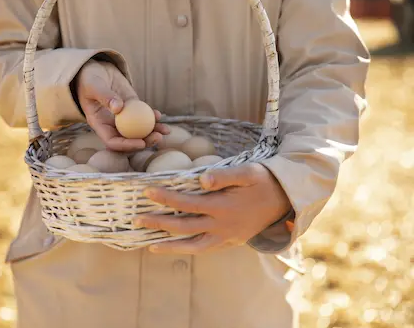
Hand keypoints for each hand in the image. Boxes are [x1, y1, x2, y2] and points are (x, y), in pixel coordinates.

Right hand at [77, 60, 168, 151]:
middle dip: (145, 141)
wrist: (95, 70)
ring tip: (166, 130)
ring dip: (153, 131)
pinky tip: (159, 115)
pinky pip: (143, 116)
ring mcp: (123, 117)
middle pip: (129, 140)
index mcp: (100, 125)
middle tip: (158, 137)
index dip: (127, 146)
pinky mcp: (132, 107)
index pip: (113, 142)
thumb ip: (104, 96)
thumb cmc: (89, 78)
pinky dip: (152, 117)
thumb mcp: (93, 86)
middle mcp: (112, 125)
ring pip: (139, 130)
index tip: (141, 142)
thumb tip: (118, 108)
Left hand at [134, 163, 291, 253]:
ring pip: (193, 245)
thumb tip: (201, 179)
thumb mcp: (248, 172)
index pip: (187, 203)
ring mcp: (226, 237)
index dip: (166, 197)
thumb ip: (224, 176)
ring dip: (170, 245)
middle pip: (184, 226)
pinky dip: (189, 250)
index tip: (147, 191)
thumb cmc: (263, 181)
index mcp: (223, 207)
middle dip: (158, 223)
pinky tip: (176, 248)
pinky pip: (206, 249)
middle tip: (137, 219)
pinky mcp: (231, 242)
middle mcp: (222, 226)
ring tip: (150, 246)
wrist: (285, 199)